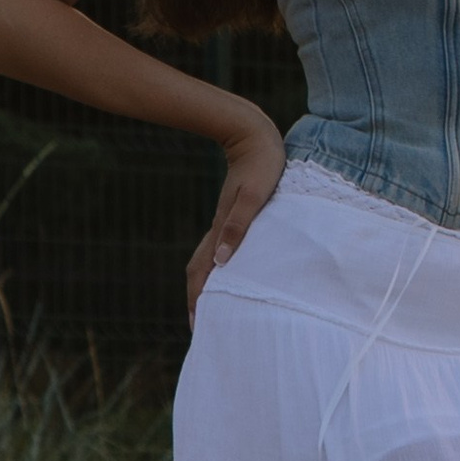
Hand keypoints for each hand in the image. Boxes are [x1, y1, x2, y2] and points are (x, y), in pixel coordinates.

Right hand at [187, 112, 286, 320]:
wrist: (253, 135)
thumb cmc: (261, 164)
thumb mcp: (254, 196)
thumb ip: (238, 226)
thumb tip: (222, 262)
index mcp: (222, 229)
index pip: (203, 272)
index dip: (198, 300)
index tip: (197, 325)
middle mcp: (218, 229)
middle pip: (199, 271)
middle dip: (198, 299)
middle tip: (200, 325)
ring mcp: (223, 221)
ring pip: (208, 260)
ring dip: (207, 284)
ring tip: (211, 306)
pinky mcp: (232, 214)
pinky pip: (219, 248)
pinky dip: (217, 266)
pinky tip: (228, 271)